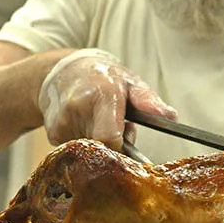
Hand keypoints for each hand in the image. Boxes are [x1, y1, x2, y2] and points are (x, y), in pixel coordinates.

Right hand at [37, 48, 175, 149]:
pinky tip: (88, 126)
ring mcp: (62, 122)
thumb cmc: (104, 77)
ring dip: (101, 144)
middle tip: (121, 128)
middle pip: (102, 147)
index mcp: (102, 96)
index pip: (110, 137)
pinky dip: (87, 143)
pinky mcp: (52, 133)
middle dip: (115, 145)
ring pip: (90, 151)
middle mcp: (77, 108)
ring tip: (103, 123)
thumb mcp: (130, 82)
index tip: (130, 147)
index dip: (122, 149)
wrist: (63, 72)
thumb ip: (148, 101)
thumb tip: (171, 116)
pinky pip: (76, 150)